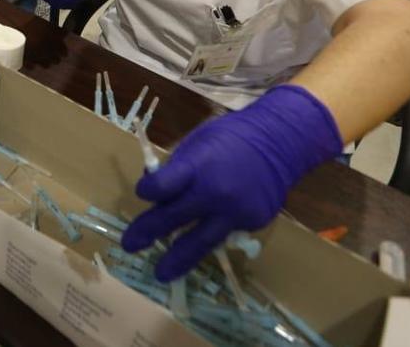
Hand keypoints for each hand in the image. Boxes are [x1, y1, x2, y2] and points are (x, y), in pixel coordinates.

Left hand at [121, 85, 342, 280]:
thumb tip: (156, 192)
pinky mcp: (252, 223)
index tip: (143, 194)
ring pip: (200, 242)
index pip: (162, 187)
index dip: (148, 192)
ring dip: (178, 259)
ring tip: (161, 273)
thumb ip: (177, 169)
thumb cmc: (232, 136)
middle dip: (148, 232)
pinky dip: (211, 235)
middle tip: (129, 245)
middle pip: (173, 218)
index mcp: (197, 166)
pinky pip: (225, 233)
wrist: (280, 142)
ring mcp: (235, 212)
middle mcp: (214, 193)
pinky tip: (201, 241)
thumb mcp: (198, 142)